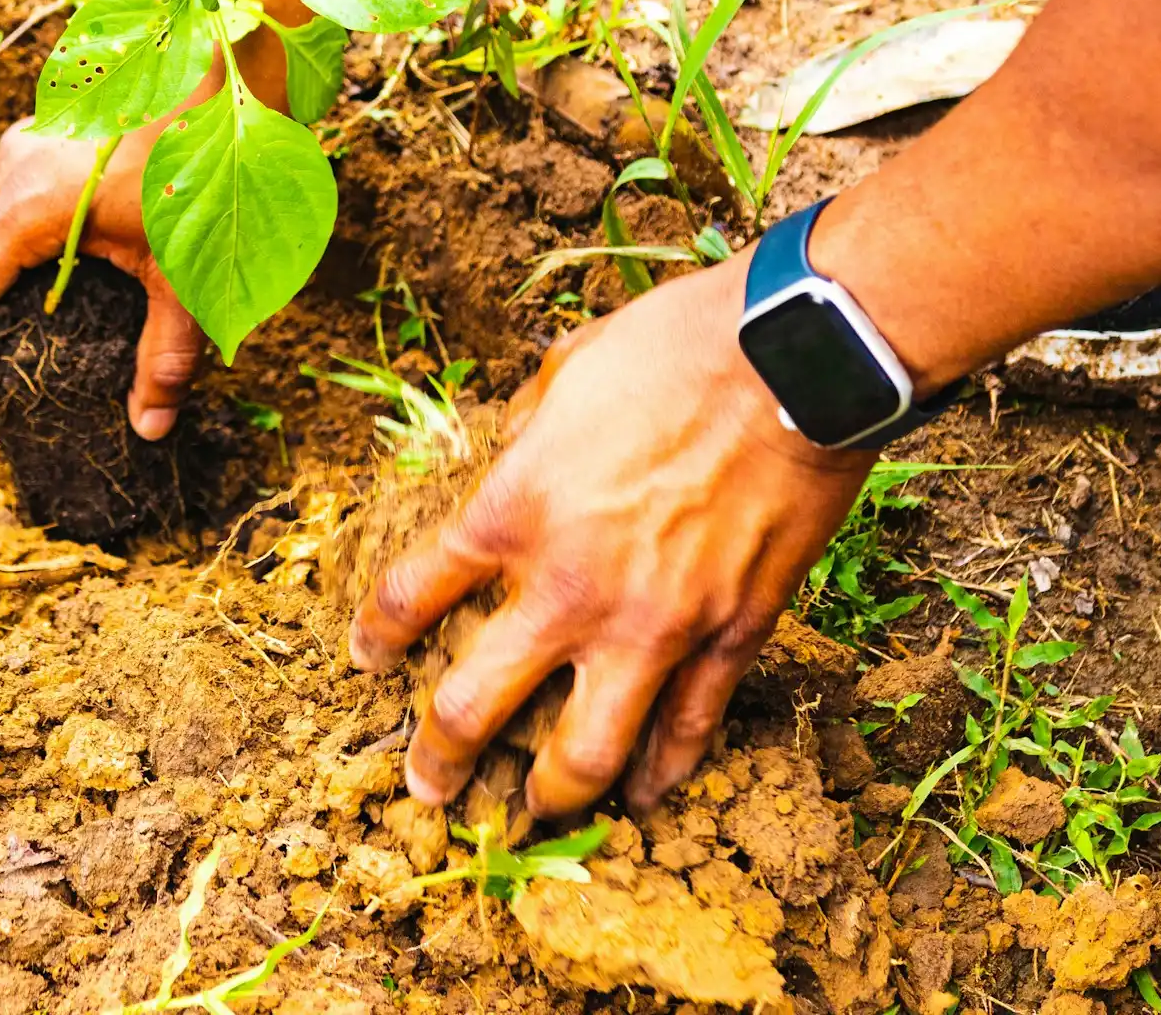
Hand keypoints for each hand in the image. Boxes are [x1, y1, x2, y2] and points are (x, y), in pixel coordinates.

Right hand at [0, 121, 204, 438]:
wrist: (231, 71)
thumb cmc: (208, 163)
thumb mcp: (187, 273)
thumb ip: (166, 355)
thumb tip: (151, 426)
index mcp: (27, 207)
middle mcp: (9, 169)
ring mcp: (22, 143)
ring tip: (16, 333)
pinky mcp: (43, 132)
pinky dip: (2, 246)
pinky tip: (50, 275)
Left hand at [349, 261, 874, 815]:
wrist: (793, 360)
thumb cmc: (674, 347)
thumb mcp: (567, 369)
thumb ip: (527, 424)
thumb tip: (516, 447)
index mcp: (512, 511)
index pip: (411, 595)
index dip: (377, 635)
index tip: (367, 659)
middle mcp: (567, 586)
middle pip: (472, 706)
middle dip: (439, 759)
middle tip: (428, 789)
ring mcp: (653, 623)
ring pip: (584, 753)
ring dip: (551, 796)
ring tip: (534, 814)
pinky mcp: (731, 635)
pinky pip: (689, 729)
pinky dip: (664, 769)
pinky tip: (646, 793)